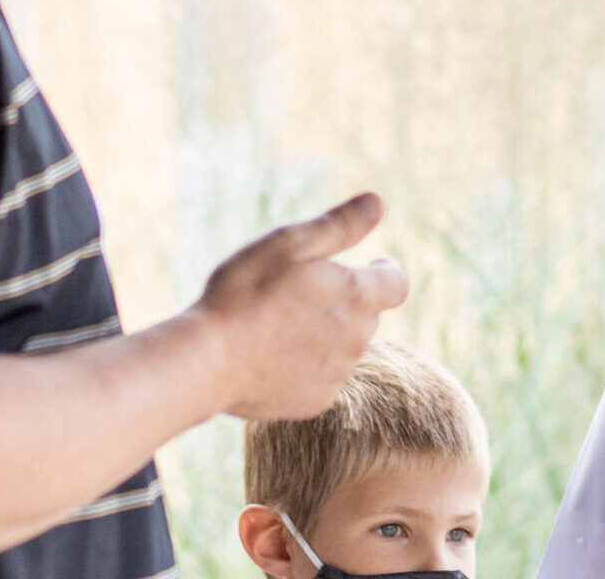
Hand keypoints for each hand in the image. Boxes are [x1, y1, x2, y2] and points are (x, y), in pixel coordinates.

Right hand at [194, 192, 409, 420]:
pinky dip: (305, 365)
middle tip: (301, 291)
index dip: (384, 270)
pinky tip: (270, 356)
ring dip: (325, 333)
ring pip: (344, 347)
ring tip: (278, 324)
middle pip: (367, 315)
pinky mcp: (315, 402)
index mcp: (357, 296)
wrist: (209, 360)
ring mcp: (337, 374)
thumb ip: (340, 225)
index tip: (369, 264)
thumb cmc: (247, 292)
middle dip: (346, 301)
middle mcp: (357, 339)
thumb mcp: (291, 243)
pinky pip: (321, 377)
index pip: (396, 283)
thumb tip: (377, 203)